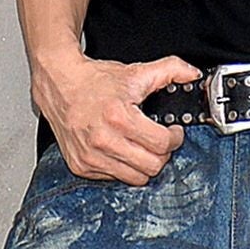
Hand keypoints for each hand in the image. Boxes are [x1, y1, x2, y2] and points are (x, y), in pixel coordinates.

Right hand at [34, 51, 203, 184]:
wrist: (58, 83)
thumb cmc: (94, 81)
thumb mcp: (134, 72)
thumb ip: (169, 70)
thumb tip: (191, 74)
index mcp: (119, 117)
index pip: (162, 144)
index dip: (174, 139)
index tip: (173, 133)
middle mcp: (103, 140)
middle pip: (152, 166)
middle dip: (162, 154)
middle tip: (158, 141)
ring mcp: (91, 156)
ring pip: (136, 178)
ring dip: (143, 164)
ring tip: (140, 147)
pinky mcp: (81, 166)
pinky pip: (114, 178)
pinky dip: (122, 168)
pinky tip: (120, 151)